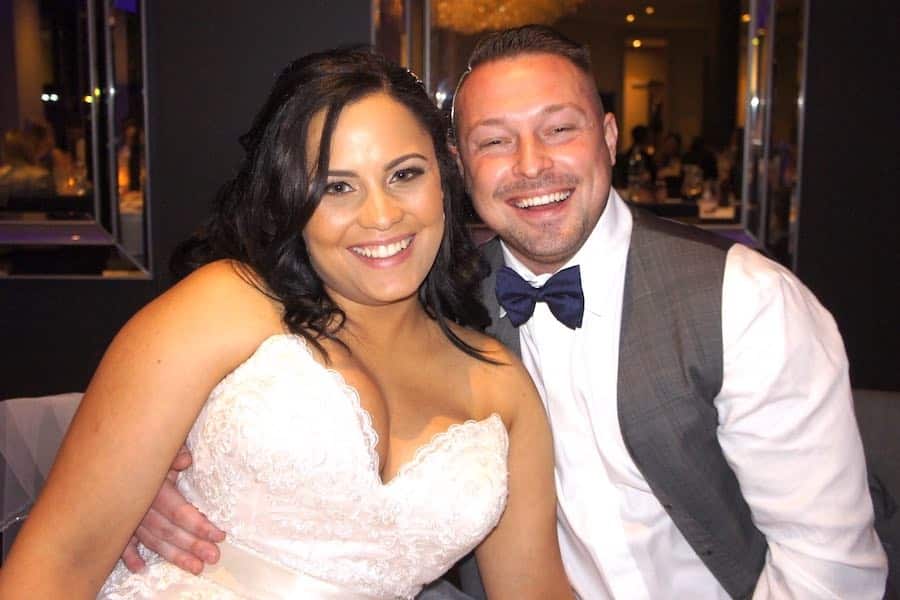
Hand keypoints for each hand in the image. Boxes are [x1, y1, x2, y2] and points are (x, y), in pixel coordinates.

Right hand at [121, 446, 225, 573]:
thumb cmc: (148, 451)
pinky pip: (122, 543)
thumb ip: (175, 455)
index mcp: (154, 489)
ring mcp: (126, 517)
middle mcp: (140, 506)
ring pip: (152, 541)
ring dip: (174, 556)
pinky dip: (129, 557)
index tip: (220, 535)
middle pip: (169, 531)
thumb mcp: (164, 448)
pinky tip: (140, 568)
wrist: (114, 453)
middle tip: (213, 557)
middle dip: (192, 545)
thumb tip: (185, 461)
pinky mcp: (116, 522)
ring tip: (195, 568)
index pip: (179, 512)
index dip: (200, 525)